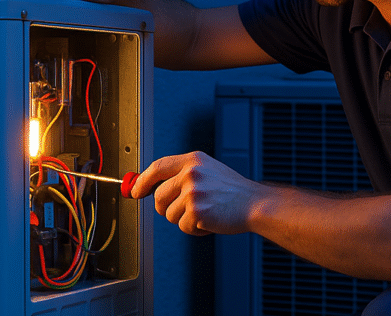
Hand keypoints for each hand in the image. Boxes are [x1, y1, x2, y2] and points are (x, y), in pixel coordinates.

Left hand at [130, 151, 263, 235]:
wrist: (255, 204)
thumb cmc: (232, 191)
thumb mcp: (208, 171)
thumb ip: (181, 175)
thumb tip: (150, 187)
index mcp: (193, 161)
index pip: (158, 167)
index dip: (142, 180)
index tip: (135, 191)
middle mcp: (191, 173)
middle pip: (159, 197)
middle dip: (168, 207)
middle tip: (189, 208)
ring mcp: (193, 192)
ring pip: (169, 215)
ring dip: (184, 219)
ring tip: (206, 211)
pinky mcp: (196, 212)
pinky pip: (183, 227)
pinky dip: (195, 229)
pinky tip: (210, 220)